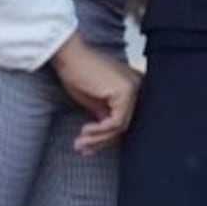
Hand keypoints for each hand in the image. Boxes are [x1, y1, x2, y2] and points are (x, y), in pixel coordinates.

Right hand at [50, 33, 142, 153]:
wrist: (69, 57)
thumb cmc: (78, 74)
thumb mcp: (95, 100)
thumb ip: (105, 115)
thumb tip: (107, 137)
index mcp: (131, 88)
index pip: (123, 120)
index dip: (105, 138)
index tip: (87, 148)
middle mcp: (137, 87)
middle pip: (123, 125)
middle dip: (100, 141)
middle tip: (81, 148)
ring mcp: (134, 89)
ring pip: (120, 127)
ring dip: (97, 139)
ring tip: (79, 143)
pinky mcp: (126, 92)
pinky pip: (116, 122)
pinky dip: (100, 131)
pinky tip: (85, 131)